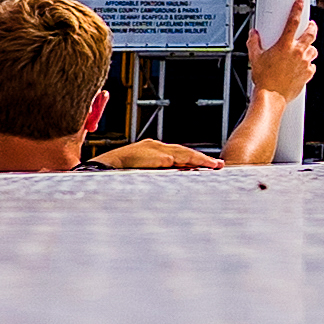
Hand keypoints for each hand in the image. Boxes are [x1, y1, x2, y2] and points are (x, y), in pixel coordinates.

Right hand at [95, 138, 223, 170]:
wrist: (104, 166)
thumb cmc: (122, 172)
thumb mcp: (145, 172)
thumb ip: (160, 173)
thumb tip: (178, 177)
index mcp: (156, 150)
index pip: (181, 154)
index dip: (197, 160)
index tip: (213, 166)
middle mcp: (156, 146)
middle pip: (184, 152)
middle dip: (202, 159)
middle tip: (219, 165)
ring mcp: (152, 149)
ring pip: (179, 153)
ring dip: (195, 158)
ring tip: (211, 164)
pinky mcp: (146, 154)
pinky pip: (164, 158)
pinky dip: (176, 161)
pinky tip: (188, 165)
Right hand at [250, 0, 318, 100]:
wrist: (272, 97)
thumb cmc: (264, 79)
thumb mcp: (255, 58)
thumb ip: (254, 43)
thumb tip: (253, 34)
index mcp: (284, 45)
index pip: (293, 22)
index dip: (297, 9)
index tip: (300, 2)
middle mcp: (297, 52)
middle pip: (311, 33)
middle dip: (312, 26)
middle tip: (311, 24)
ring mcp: (304, 63)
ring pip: (314, 49)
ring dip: (310, 46)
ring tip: (305, 47)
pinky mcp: (308, 74)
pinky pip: (312, 65)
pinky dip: (309, 63)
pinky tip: (303, 64)